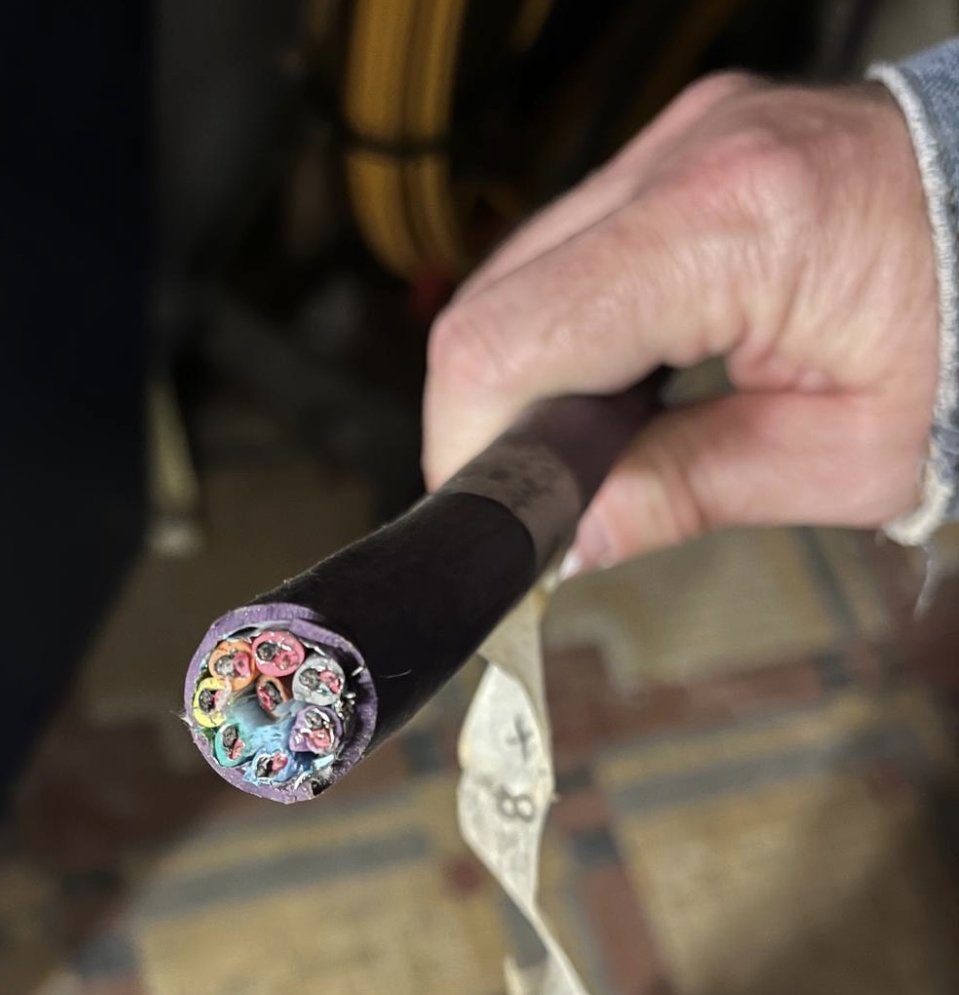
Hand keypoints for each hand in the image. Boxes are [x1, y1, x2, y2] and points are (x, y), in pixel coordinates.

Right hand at [423, 74, 937, 567]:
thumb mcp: (841, 458)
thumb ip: (684, 493)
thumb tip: (567, 541)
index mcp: (735, 229)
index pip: (509, 339)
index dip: (469, 442)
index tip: (497, 513)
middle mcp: (691, 155)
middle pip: (493, 297)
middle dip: (493, 413)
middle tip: (546, 492)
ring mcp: (684, 136)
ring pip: (520, 266)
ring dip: (529, 364)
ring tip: (590, 437)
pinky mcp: (687, 142)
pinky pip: (572, 240)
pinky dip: (570, 319)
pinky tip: (617, 372)